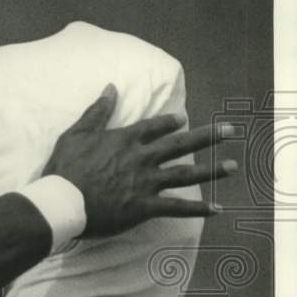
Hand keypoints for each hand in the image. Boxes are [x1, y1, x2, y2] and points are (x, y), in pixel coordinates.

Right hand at [42, 84, 236, 237]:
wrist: (63, 201)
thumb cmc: (64, 168)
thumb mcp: (76, 134)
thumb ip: (97, 111)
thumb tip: (111, 87)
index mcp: (125, 140)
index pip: (154, 127)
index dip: (169, 122)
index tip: (182, 119)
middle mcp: (141, 158)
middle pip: (180, 144)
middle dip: (208, 136)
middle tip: (231, 131)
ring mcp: (146, 182)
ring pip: (186, 174)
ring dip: (212, 170)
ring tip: (233, 166)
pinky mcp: (145, 206)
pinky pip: (177, 208)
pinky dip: (199, 209)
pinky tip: (219, 208)